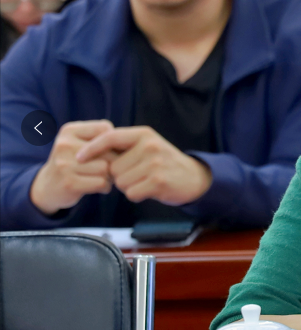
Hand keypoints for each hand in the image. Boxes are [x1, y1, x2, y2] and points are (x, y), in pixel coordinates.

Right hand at [30, 120, 116, 214]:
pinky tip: (100, 187)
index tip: (110, 151)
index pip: (104, 128)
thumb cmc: (75, 163)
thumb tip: (130, 143)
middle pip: (108, 150)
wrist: (47, 187)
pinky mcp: (69, 183)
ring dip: (110, 176)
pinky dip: (106, 187)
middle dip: (114, 161)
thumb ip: (102, 138)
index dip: (113, 142)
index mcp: (68, 130)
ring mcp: (64, 164)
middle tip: (109, 169)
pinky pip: (102, 183)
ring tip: (103, 178)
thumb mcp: (81, 144)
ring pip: (106, 168)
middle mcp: (64, 145)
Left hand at [75, 126, 212, 204]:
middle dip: (119, 176)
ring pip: (120, 182)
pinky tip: (149, 190)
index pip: (109, 137)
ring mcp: (155, 163)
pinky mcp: (158, 181)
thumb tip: (90, 152)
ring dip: (128, 186)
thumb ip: (124, 147)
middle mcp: (149, 145)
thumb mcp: (147, 147)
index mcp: (143, 134)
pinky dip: (137, 195)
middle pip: (113, 167)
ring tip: (145, 181)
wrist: (194, 178)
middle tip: (138, 175)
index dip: (91, 148)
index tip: (78, 157)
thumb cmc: (164, 164)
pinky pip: (131, 193)